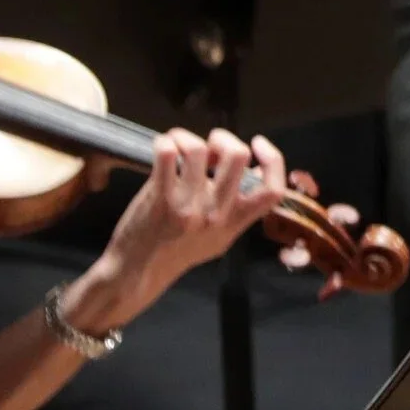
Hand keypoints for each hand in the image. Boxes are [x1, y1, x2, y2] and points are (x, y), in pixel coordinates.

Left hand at [71, 130, 285, 330]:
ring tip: (177, 142)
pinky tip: (162, 148)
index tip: (258, 145)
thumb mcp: (218, 237)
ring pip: (198, 149)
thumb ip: (236, 208)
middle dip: (224, 138)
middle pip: (237, 156)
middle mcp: (216, 214)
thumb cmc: (177, 252)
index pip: (272, 190)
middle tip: (209, 144)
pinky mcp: (159, 198)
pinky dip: (165, 142)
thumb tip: (251, 170)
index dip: (273, 160)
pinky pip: (167, 154)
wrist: (136, 272)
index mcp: (235, 223)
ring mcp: (187, 205)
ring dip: (186, 137)